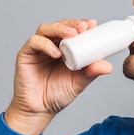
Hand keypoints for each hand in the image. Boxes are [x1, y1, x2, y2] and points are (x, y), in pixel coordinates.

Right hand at [4, 18, 112, 134]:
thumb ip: (91, 73)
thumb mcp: (79, 82)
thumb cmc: (57, 95)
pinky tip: (56, 53)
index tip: (93, 24)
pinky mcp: (25, 54)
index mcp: (65, 48)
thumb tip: (108, 66)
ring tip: (71, 34)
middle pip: (60, 25)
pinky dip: (45, 44)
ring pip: (46, 29)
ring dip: (59, 28)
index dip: (82, 24)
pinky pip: (34, 42)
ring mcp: (38, 49)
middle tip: (84, 27)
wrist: (39, 110)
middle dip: (72, 23)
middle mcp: (51, 45)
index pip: (73, 29)